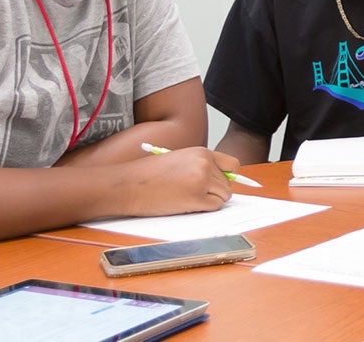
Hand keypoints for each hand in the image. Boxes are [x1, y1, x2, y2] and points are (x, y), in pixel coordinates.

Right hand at [112, 147, 238, 216]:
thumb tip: (221, 181)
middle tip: (195, 194)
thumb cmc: (150, 174)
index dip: (228, 177)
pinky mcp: (196, 197)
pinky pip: (214, 207)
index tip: (222, 184)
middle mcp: (205, 164)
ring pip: (223, 197)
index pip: (232, 164)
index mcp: (201, 152)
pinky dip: (204, 209)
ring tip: (188, 198)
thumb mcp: (179, 160)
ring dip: (211, 202)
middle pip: (228, 185)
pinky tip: (186, 204)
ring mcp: (202, 180)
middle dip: (216, 192)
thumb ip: (200, 166)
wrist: (130, 184)